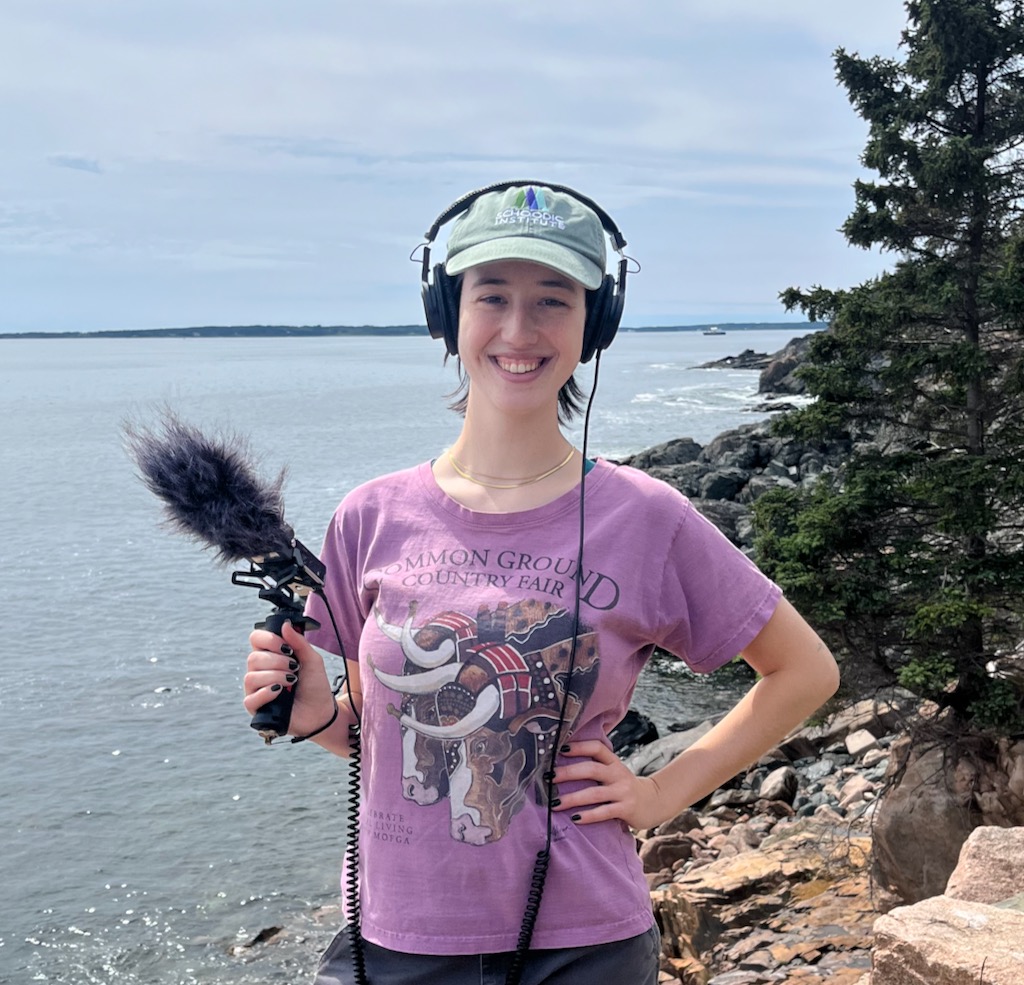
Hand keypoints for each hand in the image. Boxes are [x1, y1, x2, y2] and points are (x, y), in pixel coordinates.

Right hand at [243, 621, 336, 737]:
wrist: (321, 711)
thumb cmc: (315, 685)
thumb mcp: (312, 660)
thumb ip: (298, 642)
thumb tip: (285, 624)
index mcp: (271, 656)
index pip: (256, 639)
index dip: (269, 640)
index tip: (286, 648)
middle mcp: (260, 670)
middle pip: (253, 658)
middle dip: (277, 661)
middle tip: (294, 668)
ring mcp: (256, 689)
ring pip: (251, 676)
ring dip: (275, 677)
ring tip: (291, 681)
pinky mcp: (256, 707)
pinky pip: (250, 698)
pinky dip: (266, 693)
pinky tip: (280, 693)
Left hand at [552, 740, 665, 829]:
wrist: (654, 801)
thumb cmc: (624, 786)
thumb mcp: (613, 772)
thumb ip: (596, 767)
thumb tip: (561, 764)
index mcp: (613, 762)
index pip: (596, 747)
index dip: (579, 746)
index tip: (559, 749)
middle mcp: (618, 774)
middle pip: (591, 769)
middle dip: (567, 773)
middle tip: (548, 777)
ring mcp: (623, 791)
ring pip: (594, 793)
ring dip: (572, 798)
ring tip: (554, 803)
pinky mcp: (626, 809)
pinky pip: (604, 812)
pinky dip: (588, 815)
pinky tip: (575, 818)